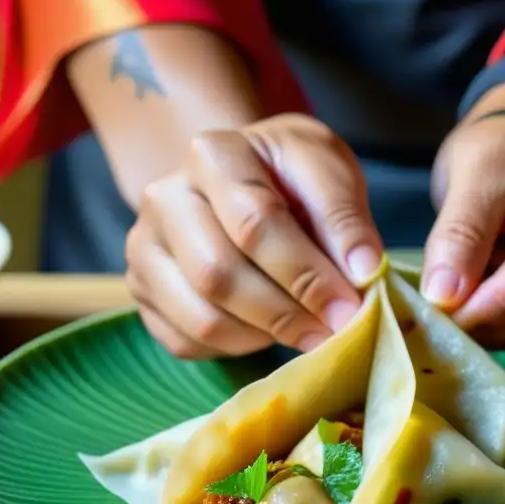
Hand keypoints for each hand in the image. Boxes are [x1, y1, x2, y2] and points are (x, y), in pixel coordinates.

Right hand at [126, 114, 384, 358]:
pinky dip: (236, 348)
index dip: (306, 273)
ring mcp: (144, 247)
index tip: (350, 306)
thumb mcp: (328, 172)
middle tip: (334, 331)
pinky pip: (186, 342)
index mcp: (212, 154)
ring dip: (264, 336)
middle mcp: (164, 198)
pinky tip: (268, 330)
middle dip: (286, 314)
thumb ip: (345, 218)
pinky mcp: (141, 290)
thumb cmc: (291, 177)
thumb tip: (364, 271)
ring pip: (201, 318)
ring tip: (307, 329)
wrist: (245, 180)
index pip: (255, 223)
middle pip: (220, 275)